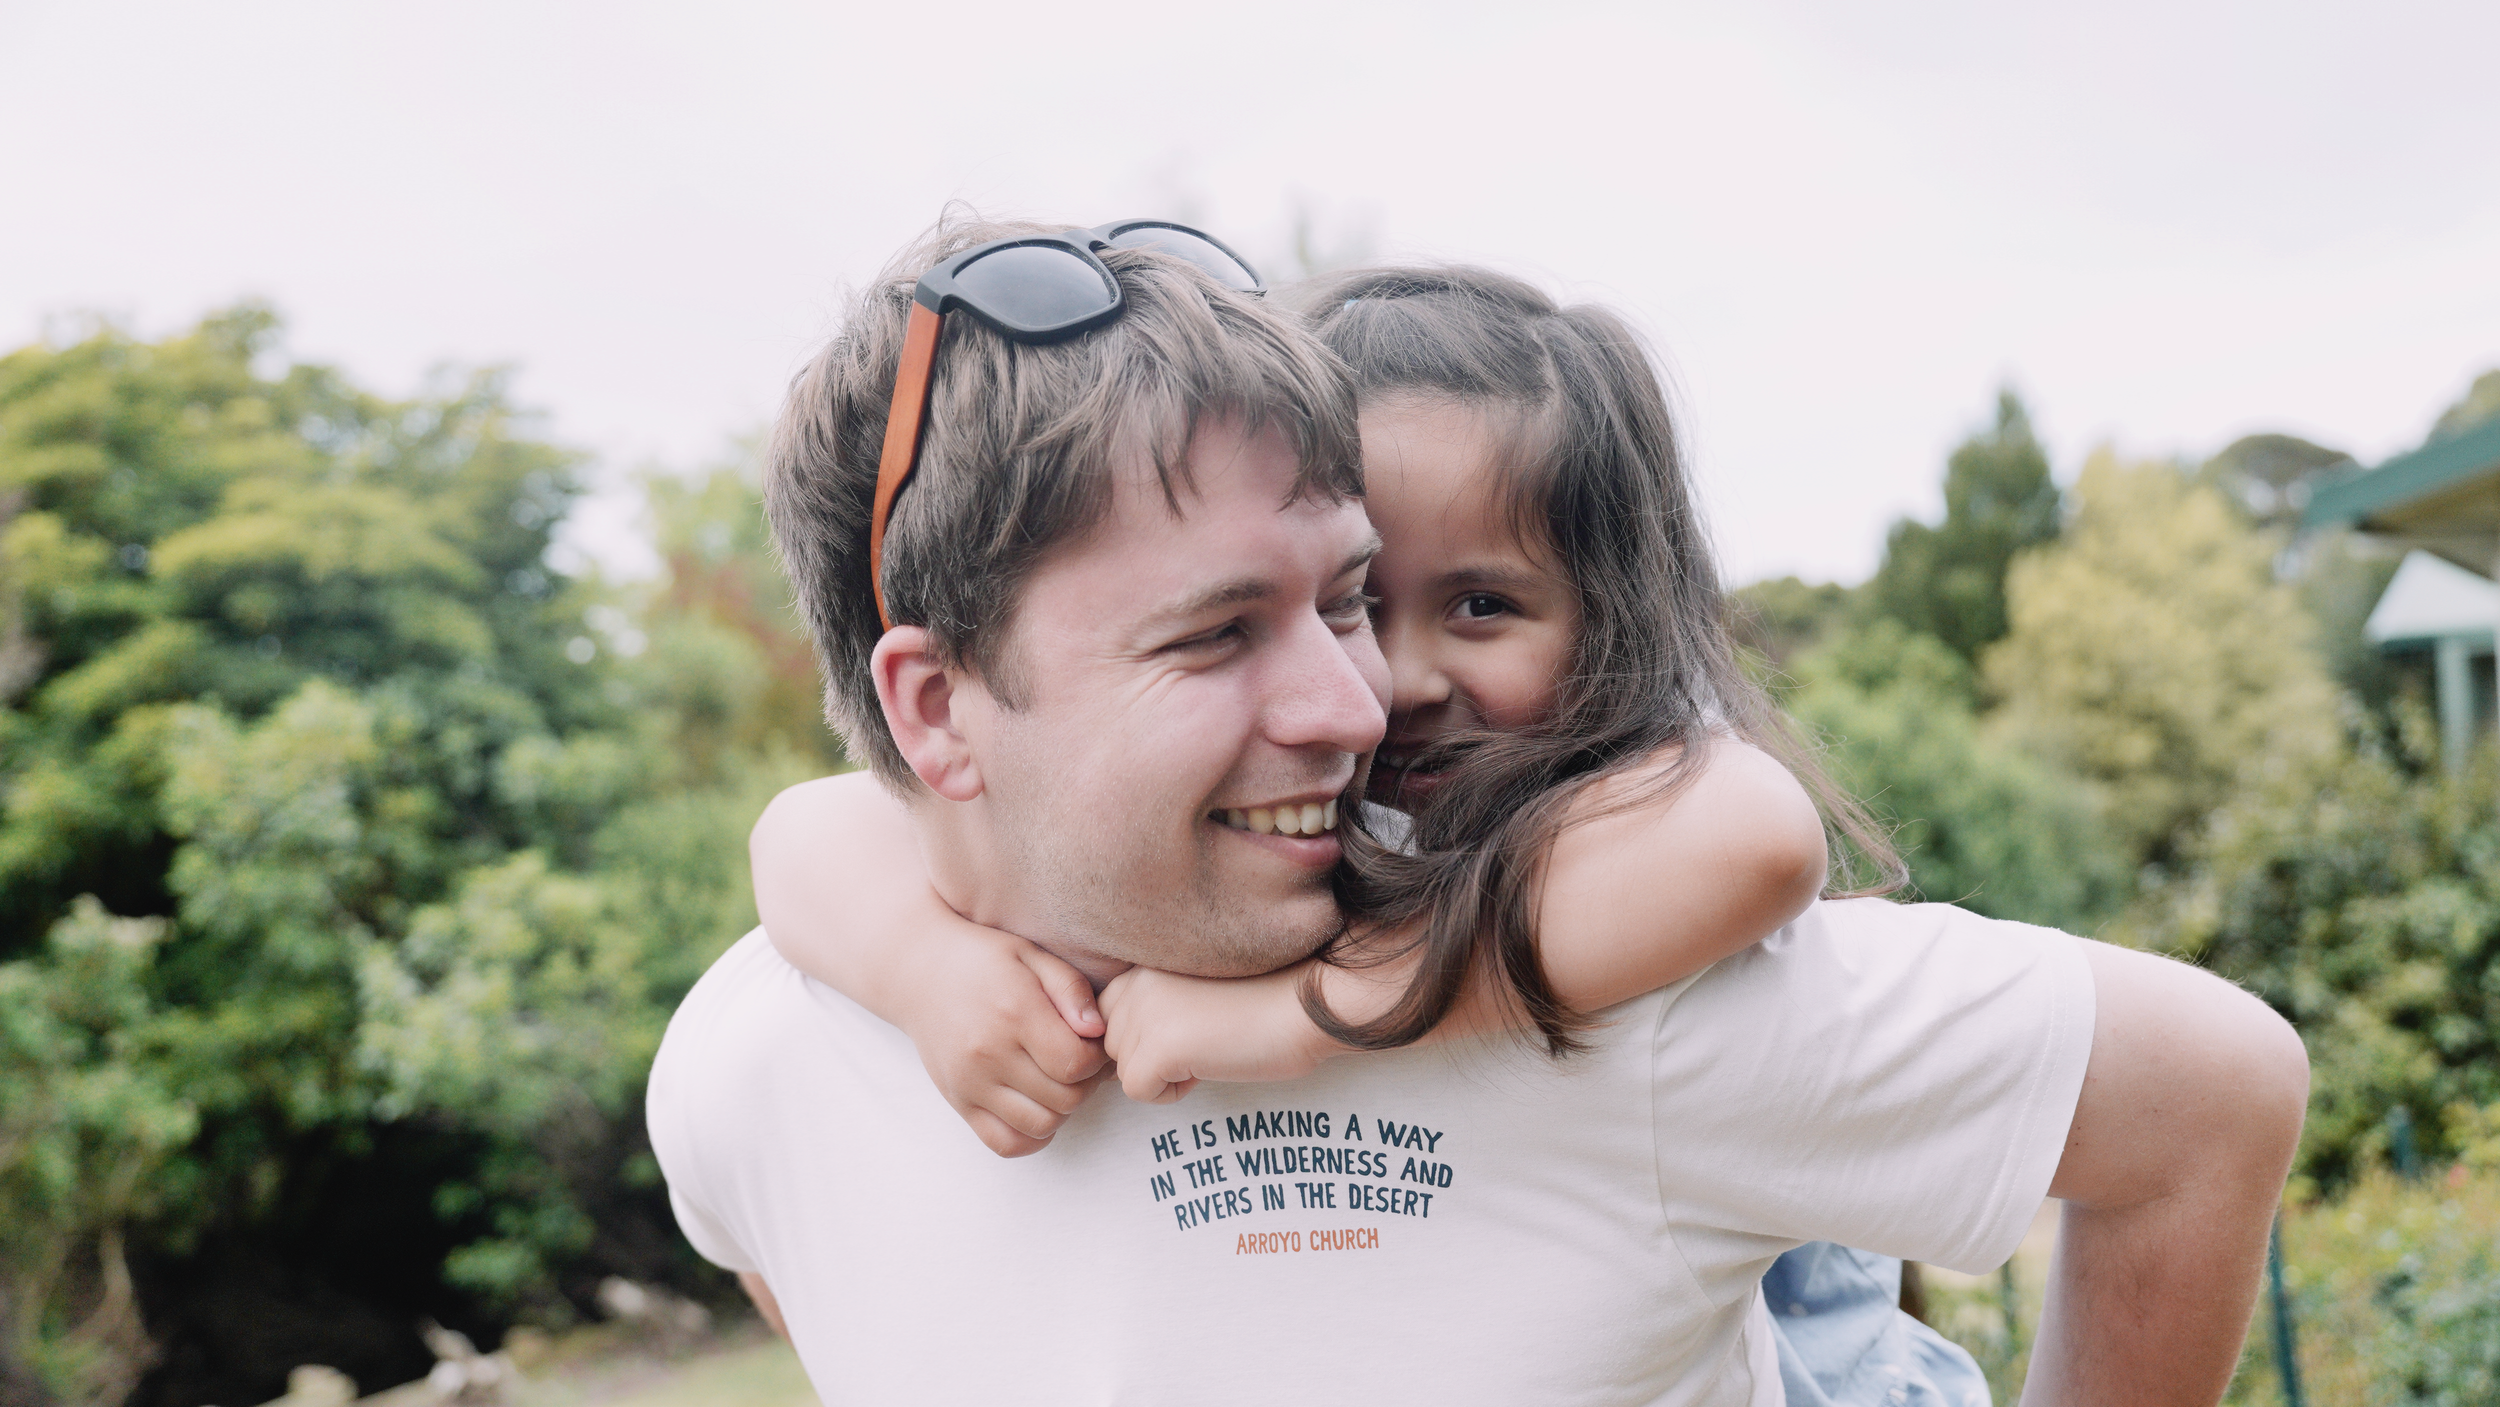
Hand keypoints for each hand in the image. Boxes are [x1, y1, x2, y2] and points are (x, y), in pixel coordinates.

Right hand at [890, 928, 1109, 1156]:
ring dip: (1062, 1110)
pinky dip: (1031, 1137)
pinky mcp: (958, 1102)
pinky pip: (1004, 1143)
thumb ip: (1070, 989)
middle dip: (1086, 1084)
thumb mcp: (1031, 956)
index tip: (1091, 1043)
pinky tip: (1036, 1107)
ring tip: (1058, 1082)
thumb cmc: (983, 961)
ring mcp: (970, 1083)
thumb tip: (1097, 1030)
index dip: (1096, 1059)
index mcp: (1014, 1013)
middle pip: (1065, 1099)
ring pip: (1041, 1126)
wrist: (917, 973)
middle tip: (1080, 1061)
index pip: (1076, 1063)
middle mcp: (990, 1054)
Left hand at [1098, 964, 1338, 1103]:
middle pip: (1114, 1044)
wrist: (1308, 1005)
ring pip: (1124, 1069)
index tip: (1191, 1030)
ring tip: (1210, 1050)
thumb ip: (1155, 1002)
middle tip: (1204, 1043)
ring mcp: (1145, 1013)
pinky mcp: (1159, 1048)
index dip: (1146, 1034)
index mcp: (1147, 964)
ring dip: (1163, 1073)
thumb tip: (1126, 1046)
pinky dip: (1171, 1093)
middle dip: (1151, 1056)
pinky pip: (1138, 1091)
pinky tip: (1207, 1067)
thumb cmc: (1267, 999)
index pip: (1110, 1013)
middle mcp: (1137, 982)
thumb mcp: (1194, 989)